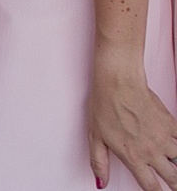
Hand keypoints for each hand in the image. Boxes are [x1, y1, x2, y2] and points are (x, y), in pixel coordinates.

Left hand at [89, 55, 176, 190]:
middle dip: (174, 185)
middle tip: (173, 186)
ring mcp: (163, 138)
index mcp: (133, 157)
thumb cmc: (104, 106)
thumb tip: (101, 182)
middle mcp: (151, 151)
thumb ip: (99, 162)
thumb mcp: (95, 137)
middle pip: (171, 177)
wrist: (119, 83)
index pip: (150, 185)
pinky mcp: (170, 124)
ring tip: (176, 170)